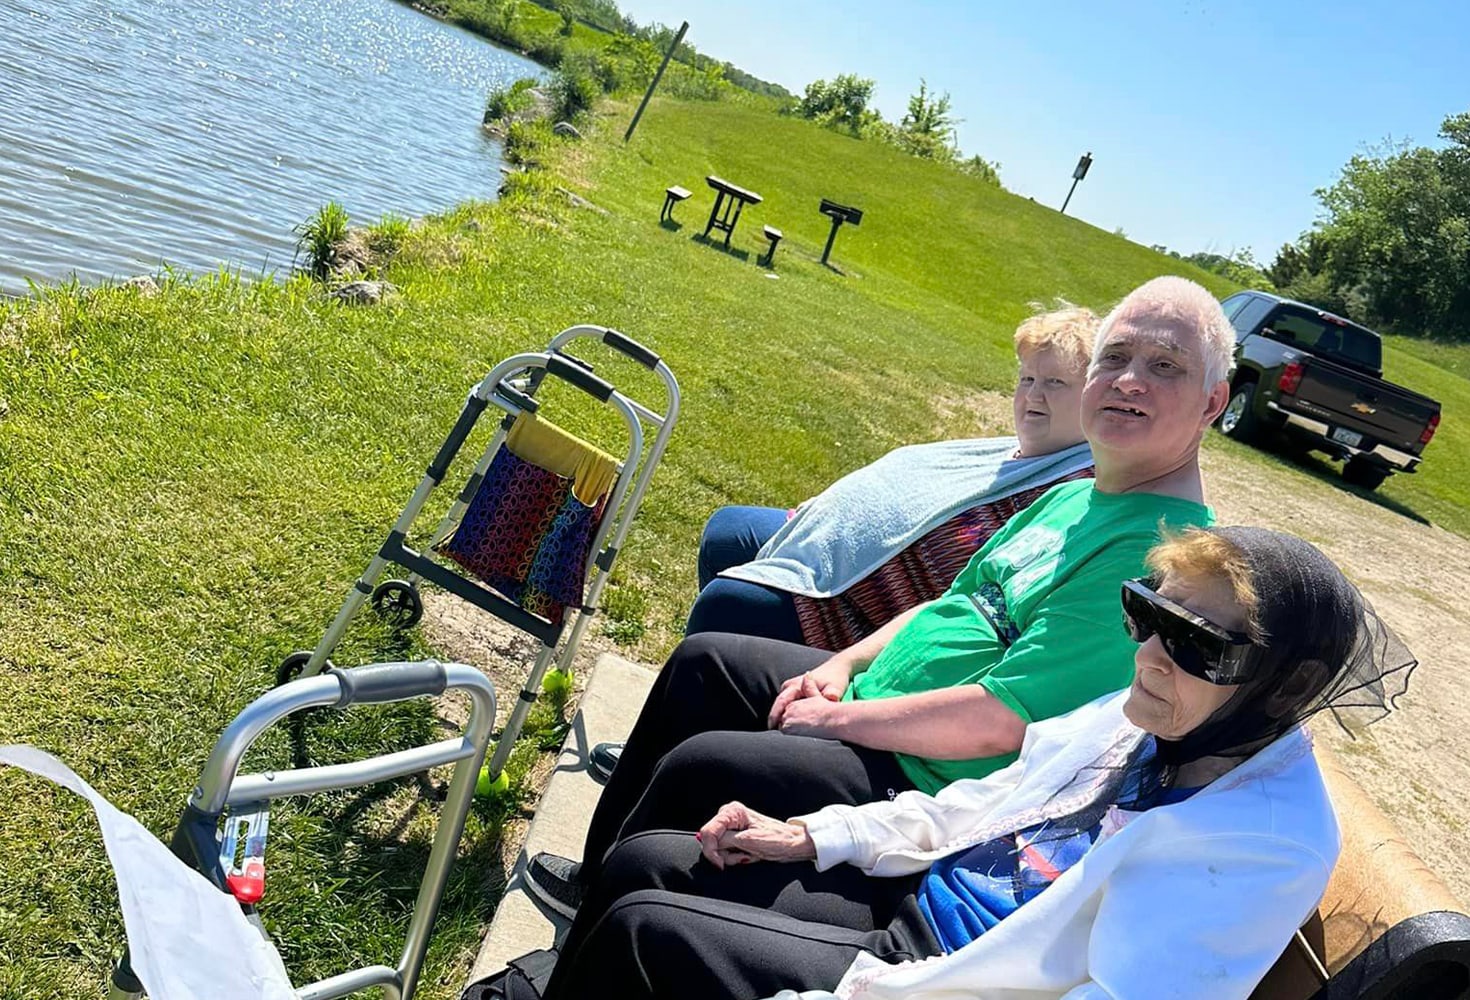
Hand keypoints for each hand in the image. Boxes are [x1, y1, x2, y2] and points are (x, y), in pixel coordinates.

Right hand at [697, 801, 816, 869]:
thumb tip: (708, 843)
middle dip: (725, 853)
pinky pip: (725, 850)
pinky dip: (735, 856)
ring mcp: (731, 826)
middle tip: (744, 855)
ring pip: (717, 848)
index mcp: (732, 811)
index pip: (707, 831)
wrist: (792, 844)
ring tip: (748, 854)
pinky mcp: (734, 836)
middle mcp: (729, 816)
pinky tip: (747, 854)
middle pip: (711, 840)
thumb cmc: (777, 840)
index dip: (711, 850)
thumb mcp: (749, 841)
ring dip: (732, 857)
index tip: (720, 863)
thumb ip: (725, 840)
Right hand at [767, 658, 849, 728]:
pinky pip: (786, 706)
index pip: (781, 702)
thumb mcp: (835, 687)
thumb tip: (831, 697)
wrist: (837, 668)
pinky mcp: (794, 693)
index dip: (775, 716)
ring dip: (779, 719)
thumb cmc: (836, 678)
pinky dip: (785, 716)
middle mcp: (790, 686)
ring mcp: (790, 689)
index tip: (773, 729)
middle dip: (775, 721)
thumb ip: (832, 694)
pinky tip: (788, 728)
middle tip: (774, 737)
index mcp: (797, 684)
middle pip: (778, 706)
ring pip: (781, 707)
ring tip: (779, 735)